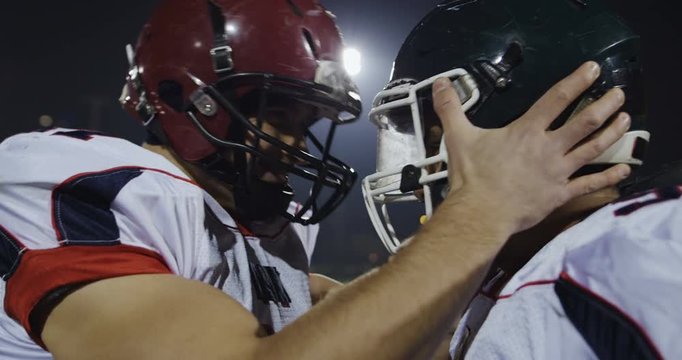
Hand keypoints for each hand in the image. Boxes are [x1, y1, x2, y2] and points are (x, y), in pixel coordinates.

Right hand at [433, 61, 630, 231]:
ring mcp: (558, 172)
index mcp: (527, 131)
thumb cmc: (471, 176)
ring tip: (626, 120)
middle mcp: (549, 147)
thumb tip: (439, 83)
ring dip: (612, 133)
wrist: (480, 214)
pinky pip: (589, 184)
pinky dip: (608, 176)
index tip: (593, 69)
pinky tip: (624, 169)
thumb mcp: (458, 136)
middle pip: (585, 121)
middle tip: (620, 94)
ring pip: (593, 148)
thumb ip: (451, 108)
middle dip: (606, 105)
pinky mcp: (560, 194)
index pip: (556, 99)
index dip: (577, 81)